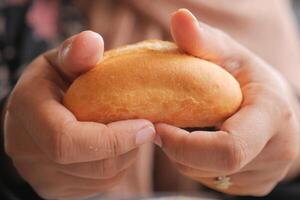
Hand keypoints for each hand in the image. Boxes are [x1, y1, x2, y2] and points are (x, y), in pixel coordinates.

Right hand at [4, 31, 155, 199]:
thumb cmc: (54, 82)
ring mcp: (42, 176)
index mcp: (27, 112)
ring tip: (129, 132)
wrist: (36, 115)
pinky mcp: (58, 189)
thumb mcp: (61, 61)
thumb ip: (76, 54)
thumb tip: (92, 41)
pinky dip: (117, 165)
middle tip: (145, 126)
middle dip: (127, 146)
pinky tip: (117, 146)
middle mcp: (28, 151)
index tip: (147, 126)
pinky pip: (100, 185)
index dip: (113, 138)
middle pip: (92, 163)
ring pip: (101, 178)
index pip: (67, 140)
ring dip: (126, 155)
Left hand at [155, 9, 299, 195]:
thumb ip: (203, 40)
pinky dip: (197, 165)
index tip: (158, 126)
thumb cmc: (249, 78)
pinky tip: (198, 142)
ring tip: (184, 130)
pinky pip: (212, 182)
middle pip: (209, 166)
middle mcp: (276, 152)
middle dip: (177, 149)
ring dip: (185, 156)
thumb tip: (179, 18)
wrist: (275, 105)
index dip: (184, 144)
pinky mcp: (255, 185)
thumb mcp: (230, 54)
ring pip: (206, 177)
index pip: (227, 148)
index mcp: (272, 117)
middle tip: (164, 125)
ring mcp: (266, 174)